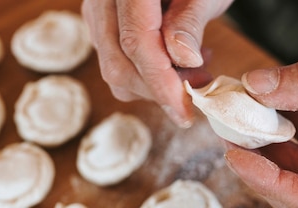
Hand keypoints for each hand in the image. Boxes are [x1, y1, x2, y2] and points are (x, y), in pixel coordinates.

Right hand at [81, 0, 231, 126]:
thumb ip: (189, 22)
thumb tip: (182, 61)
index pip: (137, 43)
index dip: (161, 83)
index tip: (186, 110)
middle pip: (119, 63)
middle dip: (159, 90)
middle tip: (200, 89)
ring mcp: (97, 11)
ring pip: (115, 68)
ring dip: (154, 85)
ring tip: (194, 72)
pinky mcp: (102, 22)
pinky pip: (116, 60)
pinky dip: (147, 74)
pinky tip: (177, 62)